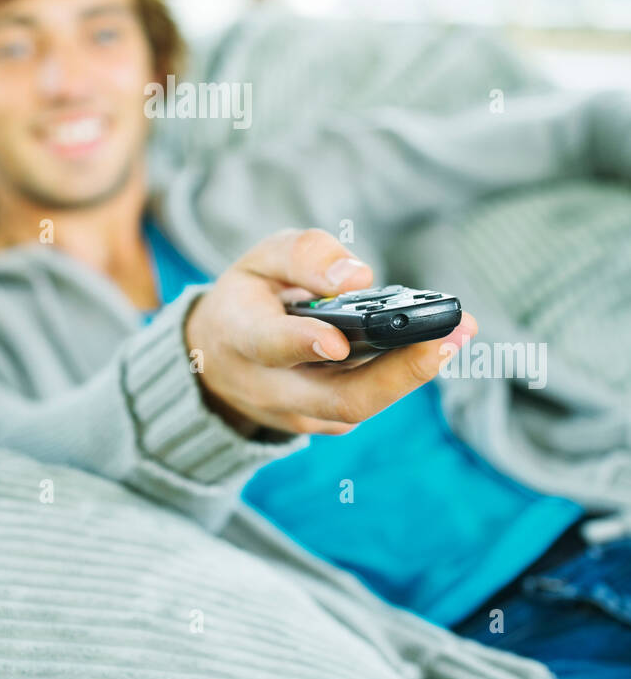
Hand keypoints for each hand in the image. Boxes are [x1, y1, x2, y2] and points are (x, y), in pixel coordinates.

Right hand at [185, 228, 476, 436]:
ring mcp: (299, 414)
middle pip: (337, 397)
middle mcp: (269, 388)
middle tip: (445, 338)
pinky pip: (368, 402)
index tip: (338, 340)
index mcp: (240, 336)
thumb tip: (358, 277)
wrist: (219, 361)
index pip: (270, 345)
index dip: (303, 344)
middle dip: (396, 372)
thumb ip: (303, 256)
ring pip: (360, 406)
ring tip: (459, 332)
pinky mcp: (325, 422)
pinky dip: (405, 375)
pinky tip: (440, 341)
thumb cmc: (249, 299)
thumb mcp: (261, 260)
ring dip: (414, 374)